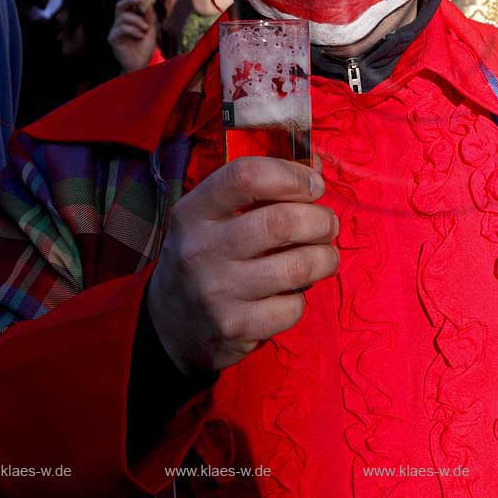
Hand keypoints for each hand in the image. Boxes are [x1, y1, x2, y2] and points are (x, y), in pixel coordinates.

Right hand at [108, 0, 158, 72]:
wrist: (140, 64)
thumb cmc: (144, 48)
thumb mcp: (150, 30)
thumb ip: (149, 17)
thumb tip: (149, 3)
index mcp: (127, 20)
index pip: (127, 5)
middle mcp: (119, 24)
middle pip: (119, 6)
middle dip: (131, 1)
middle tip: (142, 1)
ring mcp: (115, 31)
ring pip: (123, 17)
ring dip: (137, 21)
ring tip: (145, 29)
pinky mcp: (112, 39)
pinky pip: (122, 29)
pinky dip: (133, 30)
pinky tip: (140, 36)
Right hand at [146, 156, 338, 375]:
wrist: (169, 326)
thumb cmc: (205, 256)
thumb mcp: (211, 217)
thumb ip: (258, 190)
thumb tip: (316, 169)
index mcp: (193, 212)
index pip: (246, 176)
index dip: (291, 175)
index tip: (314, 186)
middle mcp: (200, 249)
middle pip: (281, 222)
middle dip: (320, 220)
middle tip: (328, 225)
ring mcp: (217, 293)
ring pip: (297, 267)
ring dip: (325, 258)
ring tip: (323, 257)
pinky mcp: (234, 328)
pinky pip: (293, 308)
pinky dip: (303, 298)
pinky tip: (291, 294)